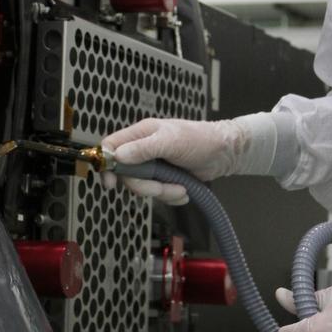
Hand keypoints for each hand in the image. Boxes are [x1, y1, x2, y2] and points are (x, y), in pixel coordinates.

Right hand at [101, 118, 250, 204]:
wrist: (224, 153)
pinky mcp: (164, 179)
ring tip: (181, 187)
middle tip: (161, 187)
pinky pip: (158, 194)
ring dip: (163, 192)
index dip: (106, 164)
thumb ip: (144, 148)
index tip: (111, 182)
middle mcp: (143, 150)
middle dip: (145, 186)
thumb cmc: (200, 139)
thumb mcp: (171, 141)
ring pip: (143, 187)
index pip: (111, 146)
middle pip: (127, 174)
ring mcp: (153, 166)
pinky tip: (184, 190)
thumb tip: (118, 157)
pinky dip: (171, 196)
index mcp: (140, 134)